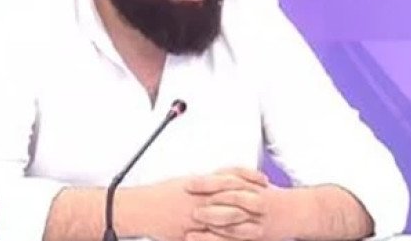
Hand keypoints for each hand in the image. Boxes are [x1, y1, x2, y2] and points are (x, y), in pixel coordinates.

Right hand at [138, 171, 266, 240]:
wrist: (141, 208)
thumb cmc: (160, 195)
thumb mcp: (183, 182)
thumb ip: (204, 182)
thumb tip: (219, 180)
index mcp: (200, 183)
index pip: (230, 176)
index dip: (249, 177)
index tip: (262, 178)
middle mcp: (202, 198)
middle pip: (234, 195)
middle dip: (253, 196)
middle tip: (269, 197)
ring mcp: (198, 216)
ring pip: (227, 218)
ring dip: (246, 220)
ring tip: (261, 223)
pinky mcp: (192, 232)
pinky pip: (213, 236)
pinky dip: (227, 238)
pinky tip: (238, 240)